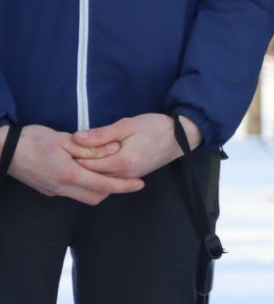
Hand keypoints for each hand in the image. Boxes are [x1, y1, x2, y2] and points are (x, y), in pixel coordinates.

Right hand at [2, 123, 144, 203]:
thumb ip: (90, 147)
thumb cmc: (32, 140)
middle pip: (96, 196)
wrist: (2, 151)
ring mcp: (53, 191)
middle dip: (112, 189)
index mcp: (69, 174)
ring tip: (106, 172)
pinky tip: (86, 172)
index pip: (103, 185)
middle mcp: (62, 187)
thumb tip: (114, 150)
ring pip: (84, 196)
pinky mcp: (47, 190)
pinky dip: (84, 186)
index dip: (124, 186)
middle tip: (124, 176)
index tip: (140, 184)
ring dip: (97, 188)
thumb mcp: (63, 139)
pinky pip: (72, 193)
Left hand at [71, 112, 197, 181]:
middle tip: (65, 154)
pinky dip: (100, 172)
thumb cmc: (156, 127)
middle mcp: (125, 174)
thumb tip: (76, 138)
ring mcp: (130, 177)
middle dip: (78, 165)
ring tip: (76, 158)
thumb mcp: (127, 125)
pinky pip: (111, 178)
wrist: (182, 136)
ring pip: (101, 178)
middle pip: (92, 175)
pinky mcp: (134, 176)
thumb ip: (101, 134)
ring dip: (88, 170)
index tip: (63, 149)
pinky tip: (93, 163)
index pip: (88, 165)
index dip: (73, 157)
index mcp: (122, 162)